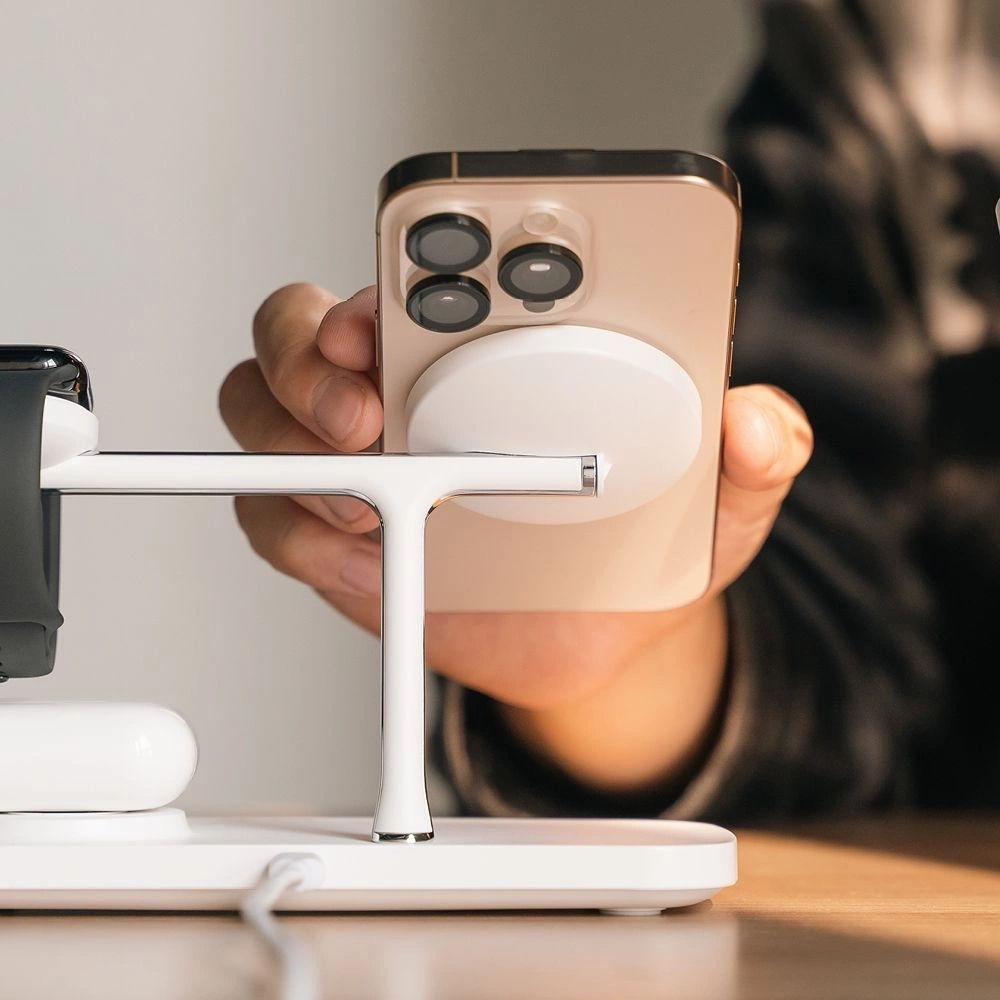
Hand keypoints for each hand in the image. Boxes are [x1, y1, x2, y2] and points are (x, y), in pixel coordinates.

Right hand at [220, 283, 812, 793]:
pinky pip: (275, 518)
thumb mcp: (716, 499)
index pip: (417, 281)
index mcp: (492, 353)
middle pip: (305, 329)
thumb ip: (752, 452)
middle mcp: (410, 392)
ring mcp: (365, 462)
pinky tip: (362, 555)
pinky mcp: (335, 537)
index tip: (392, 308)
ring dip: (290, 440)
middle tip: (364, 404)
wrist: (602, 644)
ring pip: (265, 410)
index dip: (390, 277)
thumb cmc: (642, 548)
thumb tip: (757, 419)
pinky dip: (298, 532)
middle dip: (310, 353)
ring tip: (365, 493)